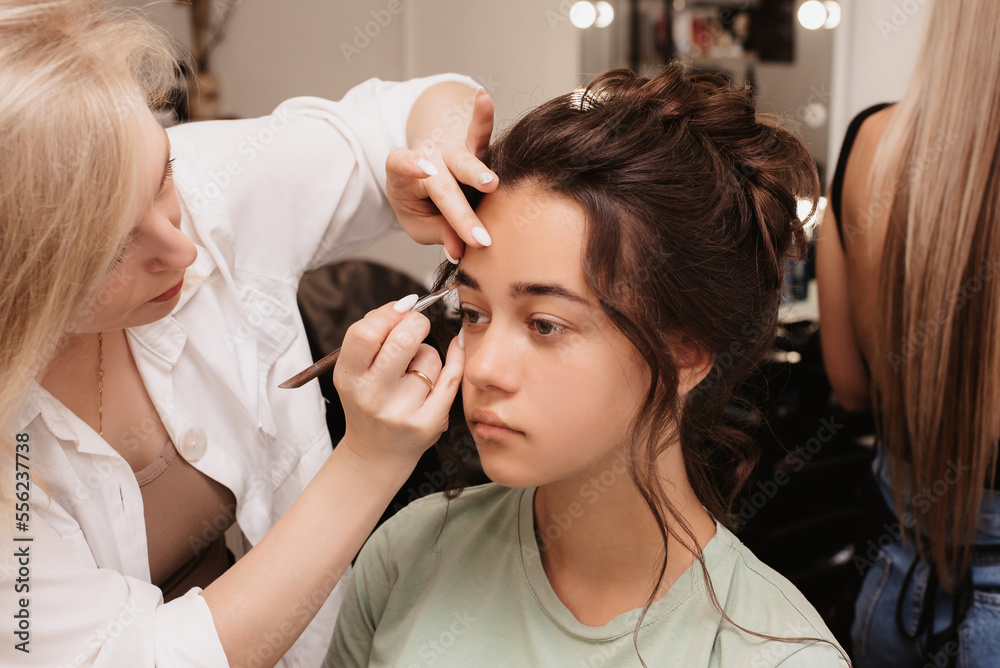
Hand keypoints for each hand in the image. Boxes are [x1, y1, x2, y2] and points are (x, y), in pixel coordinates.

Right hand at [333, 298, 463, 469]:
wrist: (376, 454)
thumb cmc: (369, 401)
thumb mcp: (356, 372)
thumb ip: (374, 336)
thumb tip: (407, 304)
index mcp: (348, 378)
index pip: (365, 332)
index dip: (387, 314)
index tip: (400, 311)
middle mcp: (371, 396)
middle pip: (402, 340)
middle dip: (416, 323)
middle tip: (417, 326)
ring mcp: (400, 411)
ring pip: (430, 357)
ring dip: (427, 354)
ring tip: (415, 371)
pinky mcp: (427, 423)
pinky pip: (451, 377)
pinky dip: (457, 357)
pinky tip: (458, 346)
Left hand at [387, 88, 498, 261]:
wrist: (428, 179)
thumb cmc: (421, 204)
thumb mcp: (421, 225)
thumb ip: (439, 235)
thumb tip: (458, 250)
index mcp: (403, 176)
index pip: (401, 167)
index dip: (409, 165)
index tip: (423, 172)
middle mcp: (428, 159)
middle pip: (442, 183)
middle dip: (458, 210)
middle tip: (474, 234)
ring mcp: (451, 152)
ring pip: (464, 161)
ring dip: (476, 173)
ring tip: (490, 184)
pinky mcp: (473, 150)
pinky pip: (479, 134)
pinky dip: (482, 116)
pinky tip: (483, 98)